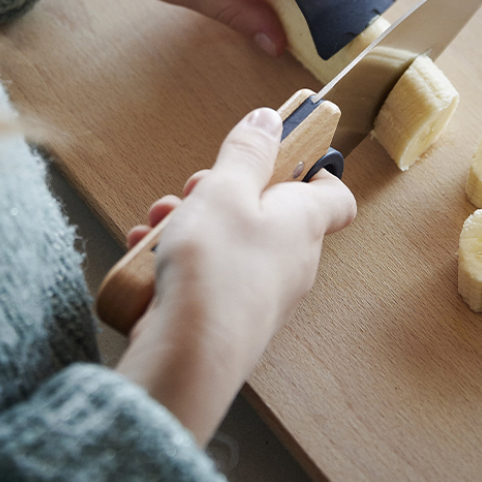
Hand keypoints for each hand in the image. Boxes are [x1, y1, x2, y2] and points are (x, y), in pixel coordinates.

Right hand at [115, 107, 356, 444]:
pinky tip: (147, 255)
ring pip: (231, 243)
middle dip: (224, 193)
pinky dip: (179, 261)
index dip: (313, 171)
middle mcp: (292, 260)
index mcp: (304, 222)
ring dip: (193, 224)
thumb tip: (270, 120)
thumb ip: (247, 151)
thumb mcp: (226, 189)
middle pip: (267, 212)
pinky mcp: (229, 320)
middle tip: (193, 188)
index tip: (279, 155)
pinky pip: (209, 277)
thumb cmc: (215, 269)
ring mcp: (262, 294)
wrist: (187, 361)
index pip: (335, 195)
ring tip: (161, 221)